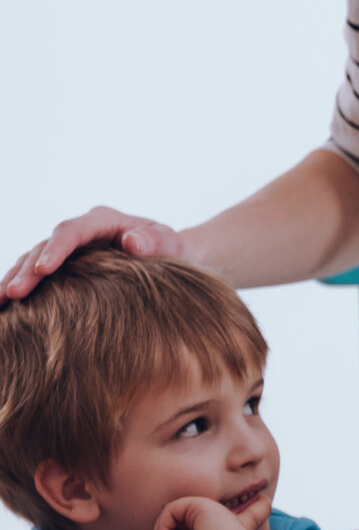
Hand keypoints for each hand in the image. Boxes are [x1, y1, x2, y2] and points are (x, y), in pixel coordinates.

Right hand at [2, 207, 182, 298]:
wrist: (170, 258)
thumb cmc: (170, 250)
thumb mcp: (169, 243)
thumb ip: (154, 241)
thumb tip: (132, 242)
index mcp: (102, 221)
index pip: (71, 231)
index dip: (56, 249)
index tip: (44, 270)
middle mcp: (79, 232)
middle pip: (44, 247)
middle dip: (27, 270)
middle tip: (13, 294)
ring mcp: (67, 250)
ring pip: (31, 261)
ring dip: (13, 280)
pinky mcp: (61, 268)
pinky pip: (34, 276)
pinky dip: (18, 288)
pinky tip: (4, 309)